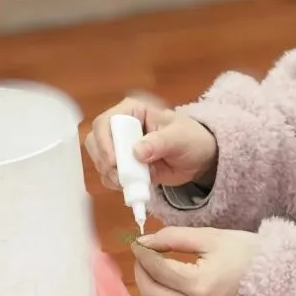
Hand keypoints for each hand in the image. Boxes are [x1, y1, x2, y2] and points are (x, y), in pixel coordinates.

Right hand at [85, 95, 217, 189]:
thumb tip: (137, 152)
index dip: (105, 141)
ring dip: (110, 174)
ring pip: (99, 159)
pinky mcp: (123, 164)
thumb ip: (159, 143)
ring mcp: (120, 146)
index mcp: (133, 110)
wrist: (199, 159)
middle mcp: (121, 126)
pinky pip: (107, 174)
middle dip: (105, 161)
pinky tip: (130, 186)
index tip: (114, 161)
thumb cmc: (191, 139)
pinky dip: (114, 183)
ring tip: (130, 182)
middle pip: (95, 141)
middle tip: (121, 176)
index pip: (106, 121)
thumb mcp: (179, 138)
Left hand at [131, 227, 258, 295]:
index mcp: (199, 284)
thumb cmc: (247, 253)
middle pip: (152, 294)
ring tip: (155, 285)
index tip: (139, 243)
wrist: (278, 278)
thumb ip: (175, 238)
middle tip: (146, 259)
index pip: (157, 269)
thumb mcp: (212, 238)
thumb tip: (144, 242)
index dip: (143, 253)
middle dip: (142, 272)